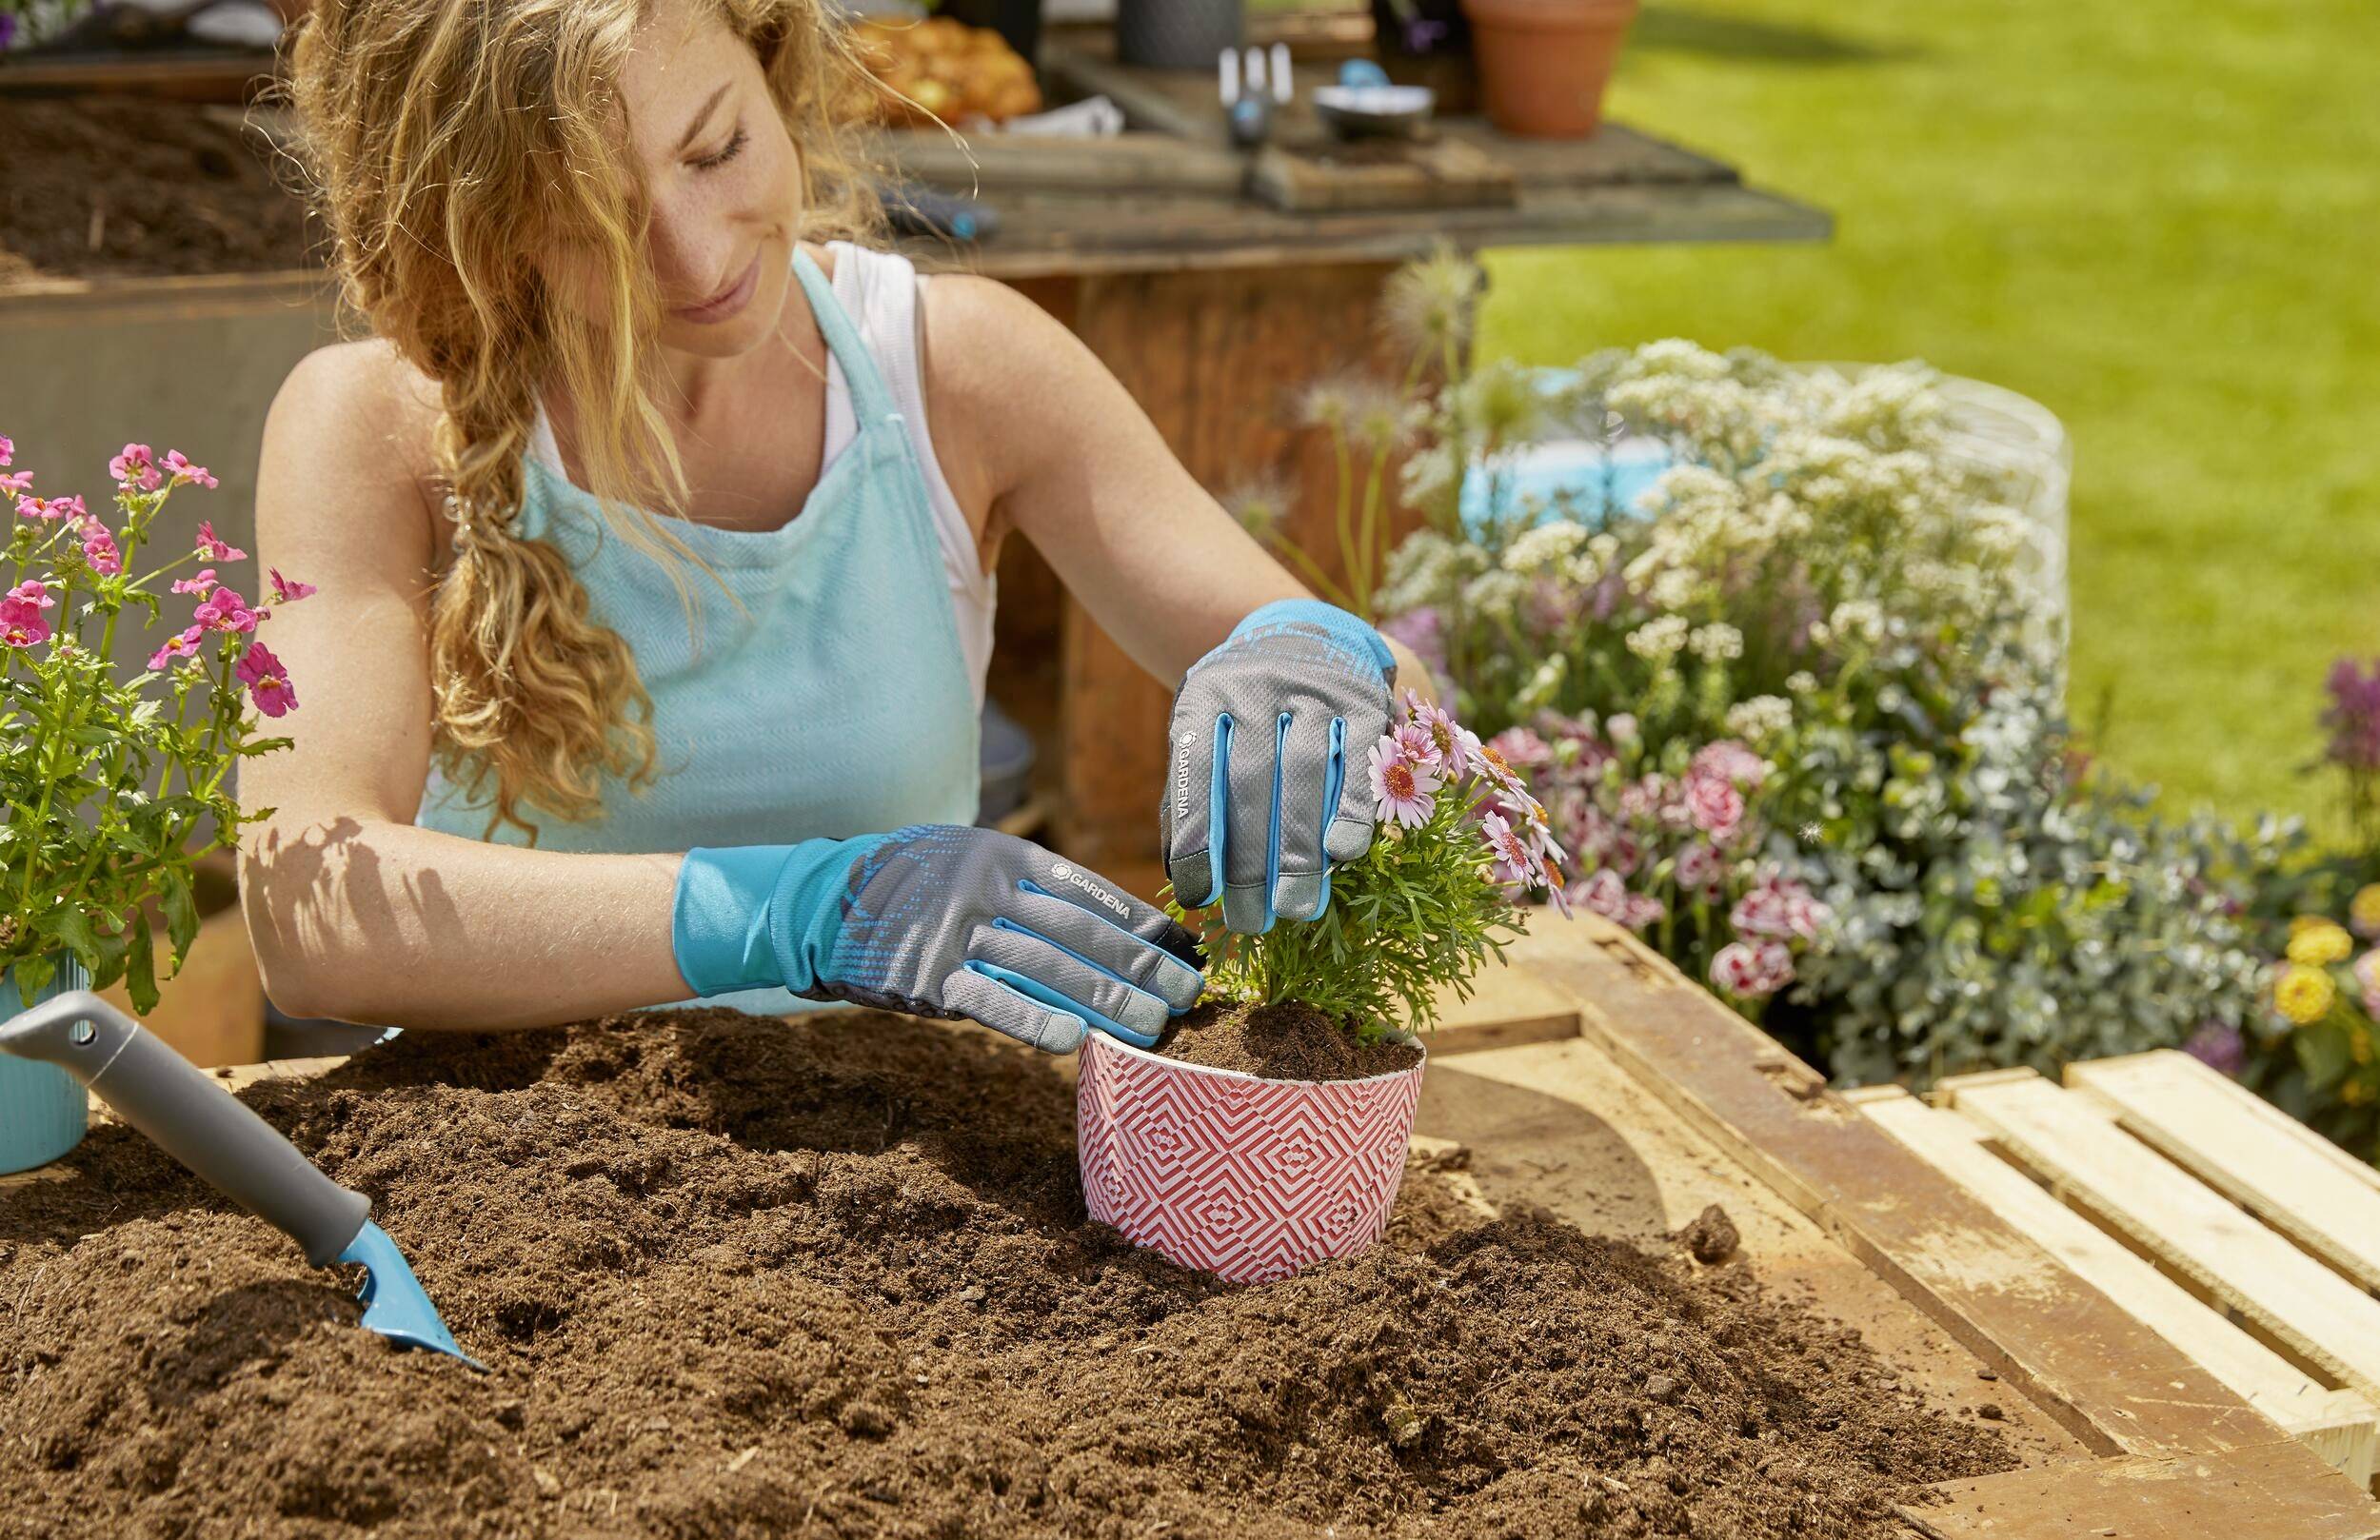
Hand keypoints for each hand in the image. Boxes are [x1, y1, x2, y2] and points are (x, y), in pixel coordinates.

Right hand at [672, 825, 1203, 1052]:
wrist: (822, 900)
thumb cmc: (914, 884)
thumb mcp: (972, 861)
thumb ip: (1031, 888)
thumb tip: (1112, 930)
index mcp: (1006, 854)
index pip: (1091, 892)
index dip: (1144, 925)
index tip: (1188, 952)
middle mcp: (988, 886)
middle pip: (1081, 932)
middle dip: (1141, 967)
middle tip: (1187, 997)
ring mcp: (956, 931)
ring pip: (1048, 969)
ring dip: (1106, 1002)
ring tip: (1152, 1029)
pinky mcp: (926, 977)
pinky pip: (991, 1003)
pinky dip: (1036, 1022)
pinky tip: (1077, 1044)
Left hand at [1162, 598, 1395, 933]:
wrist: (1304, 635)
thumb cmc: (1243, 712)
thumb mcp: (1204, 735)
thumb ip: (1192, 798)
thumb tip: (1184, 879)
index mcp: (1206, 696)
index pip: (1196, 770)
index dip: (1197, 835)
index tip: (1198, 896)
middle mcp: (1258, 686)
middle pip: (1253, 780)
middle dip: (1252, 860)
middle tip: (1252, 921)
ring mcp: (1315, 690)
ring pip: (1308, 773)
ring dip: (1301, 848)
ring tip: (1296, 908)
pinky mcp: (1363, 701)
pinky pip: (1358, 761)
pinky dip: (1352, 809)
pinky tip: (1343, 855)